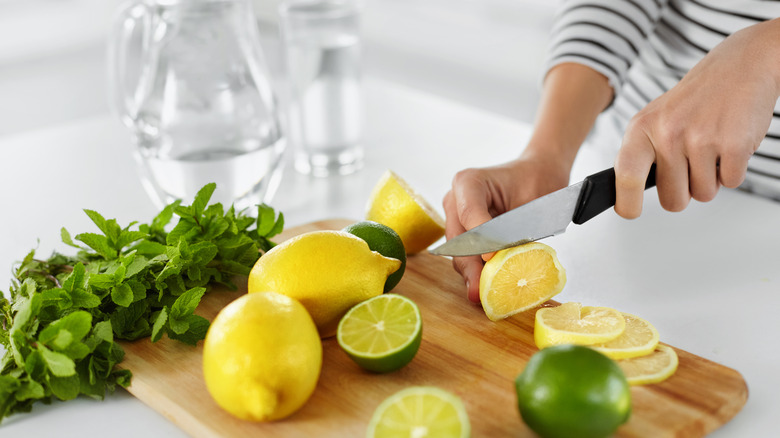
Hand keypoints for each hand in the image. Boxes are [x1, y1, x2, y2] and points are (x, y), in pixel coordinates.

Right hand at [442, 154, 569, 302]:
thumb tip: (505, 261)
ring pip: (458, 252)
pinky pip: (467, 256)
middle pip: (458, 239)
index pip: (468, 214)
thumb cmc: (537, 180)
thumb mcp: (532, 202)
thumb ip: (515, 229)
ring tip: (486, 295)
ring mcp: (456, 218)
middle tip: (481, 292)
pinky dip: (478, 272)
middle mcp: (456, 199)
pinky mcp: (463, 234)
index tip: (492, 258)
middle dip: (471, 266)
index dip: (479, 240)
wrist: (538, 175)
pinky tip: (489, 287)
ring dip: (473, 273)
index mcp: (468, 182)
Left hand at [614, 19, 779, 217]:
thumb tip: (627, 194)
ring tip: (711, 147)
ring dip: (710, 179)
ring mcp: (701, 139)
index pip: (625, 175)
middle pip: (672, 200)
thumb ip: (642, 154)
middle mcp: (668, 133)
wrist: (741, 65)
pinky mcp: (734, 145)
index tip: (630, 211)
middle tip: (691, 165)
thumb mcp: (656, 119)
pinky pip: (730, 183)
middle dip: (684, 192)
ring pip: (703, 194)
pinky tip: (729, 143)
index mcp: (642, 128)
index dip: (627, 202)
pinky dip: (732, 170)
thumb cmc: (696, 98)